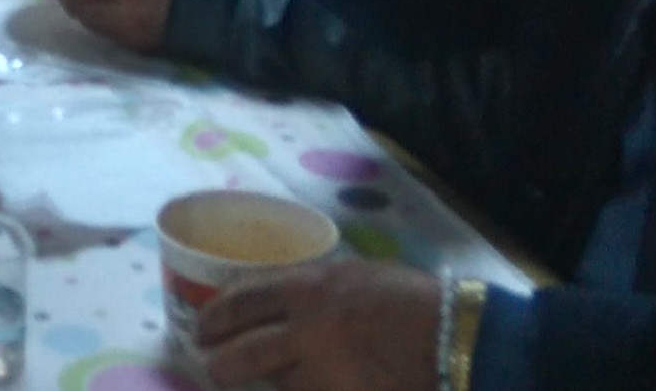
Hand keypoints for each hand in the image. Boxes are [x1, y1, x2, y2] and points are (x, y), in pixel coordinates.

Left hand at [194, 256, 444, 390]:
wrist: (454, 337)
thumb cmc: (409, 298)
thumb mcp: (355, 275)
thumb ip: (314, 288)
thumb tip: (280, 298)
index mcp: (309, 288)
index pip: (242, 302)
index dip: (214, 317)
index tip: (201, 328)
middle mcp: (307, 332)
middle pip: (241, 355)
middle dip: (218, 364)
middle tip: (211, 365)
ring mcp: (323, 375)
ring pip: (273, 385)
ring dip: (263, 383)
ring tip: (249, 381)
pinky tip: (297, 385)